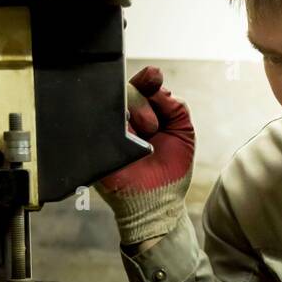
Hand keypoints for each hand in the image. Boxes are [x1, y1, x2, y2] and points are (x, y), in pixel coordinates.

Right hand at [95, 66, 195, 244]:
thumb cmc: (171, 171)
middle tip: (154, 125)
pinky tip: (129, 131)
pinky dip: (116, 122)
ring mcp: (109, 132)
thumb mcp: (183, 132)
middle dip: (142, 100)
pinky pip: (98, 122)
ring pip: (112, 103)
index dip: (147, 79)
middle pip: (125, 91)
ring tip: (148, 131)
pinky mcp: (97, 145)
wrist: (158, 204)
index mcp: (144, 114)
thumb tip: (158, 87)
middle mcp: (125, 120)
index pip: (140, 87)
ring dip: (133, 109)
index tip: (154, 76)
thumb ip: (176, 106)